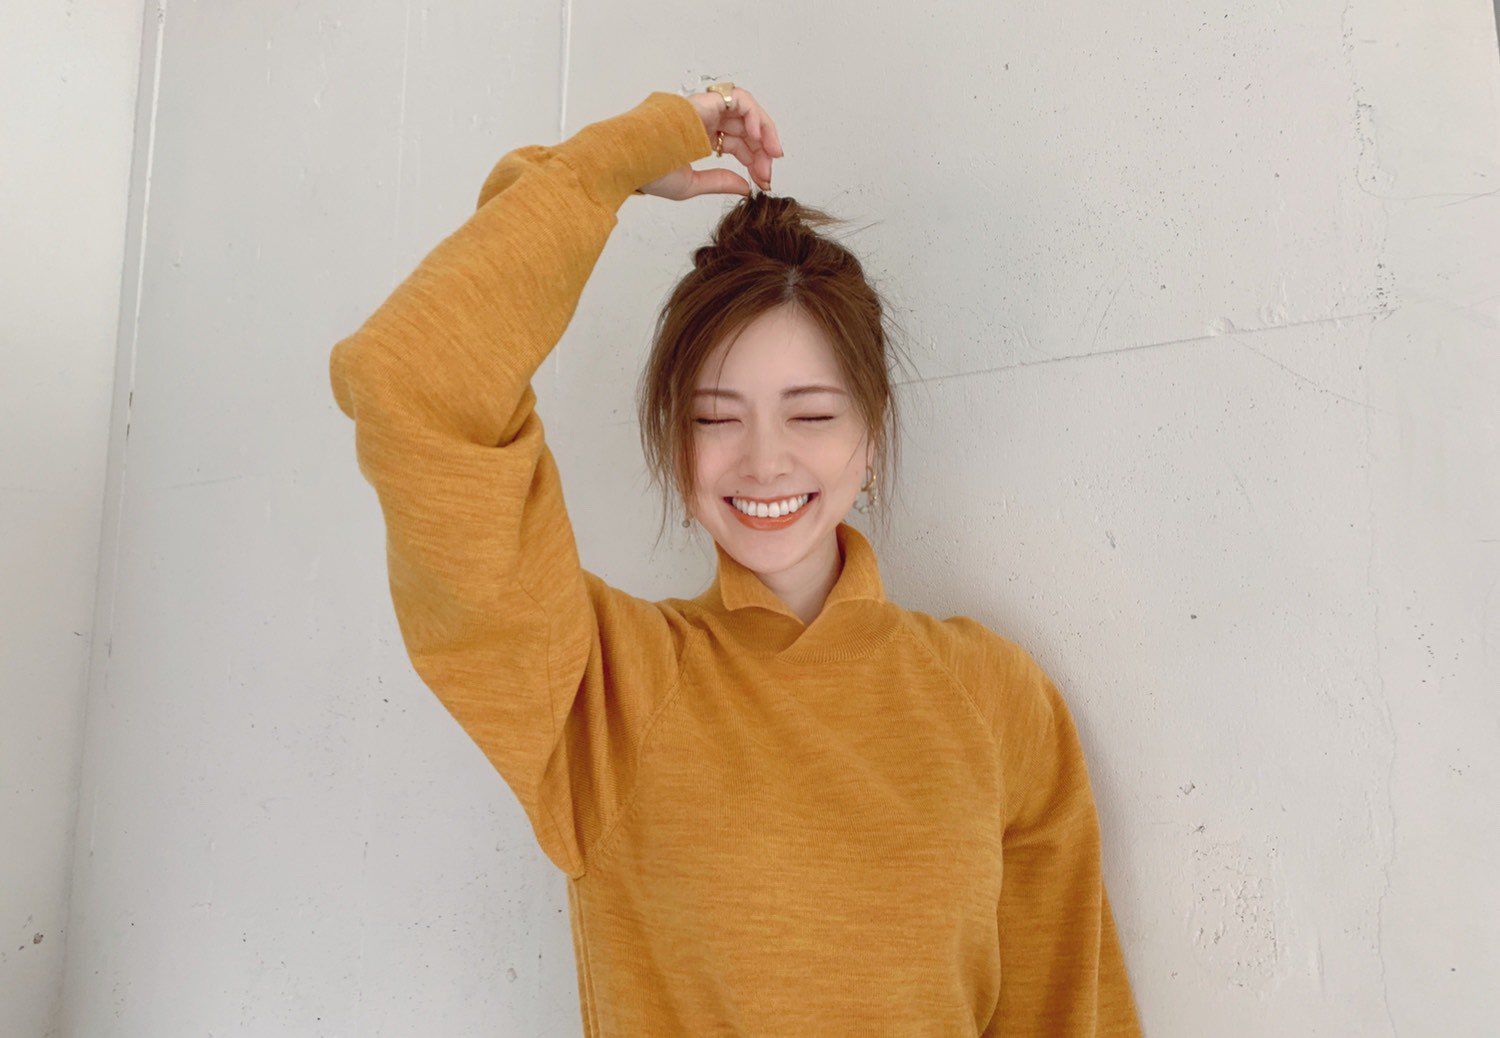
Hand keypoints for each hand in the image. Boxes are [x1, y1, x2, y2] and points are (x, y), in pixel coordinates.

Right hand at [638, 86, 784, 199]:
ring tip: (772, 153)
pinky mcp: (705, 101)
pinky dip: (753, 115)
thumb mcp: (692, 184)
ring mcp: (704, 109)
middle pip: (743, 129)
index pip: (735, 144)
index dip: (753, 161)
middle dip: (762, 151)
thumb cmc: (648, 173)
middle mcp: (703, 120)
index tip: (764, 181)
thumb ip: (720, 183)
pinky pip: (738, 99)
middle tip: (769, 173)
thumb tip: (747, 187)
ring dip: (764, 131)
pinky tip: (759, 137)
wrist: (629, 160)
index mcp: (697, 137)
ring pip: (745, 111)